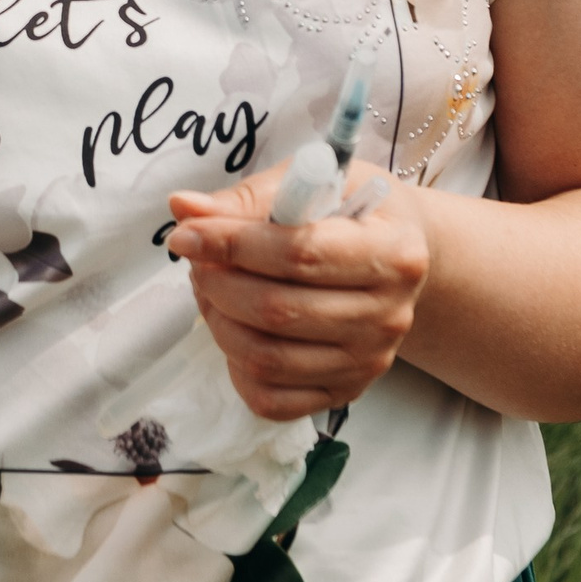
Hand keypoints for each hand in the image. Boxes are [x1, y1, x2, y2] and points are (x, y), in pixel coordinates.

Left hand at [164, 161, 432, 422]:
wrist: (396, 259)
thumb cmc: (352, 211)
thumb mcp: (316, 180)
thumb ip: (249, 198)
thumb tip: (184, 208)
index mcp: (394, 253)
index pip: (299, 253)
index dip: (232, 244)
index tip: (185, 234)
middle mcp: (390, 316)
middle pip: (277, 311)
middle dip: (217, 283)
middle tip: (197, 260)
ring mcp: (369, 361)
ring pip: (267, 359)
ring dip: (219, 322)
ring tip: (211, 290)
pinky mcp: (345, 392)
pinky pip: (273, 401)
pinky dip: (237, 370)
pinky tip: (237, 331)